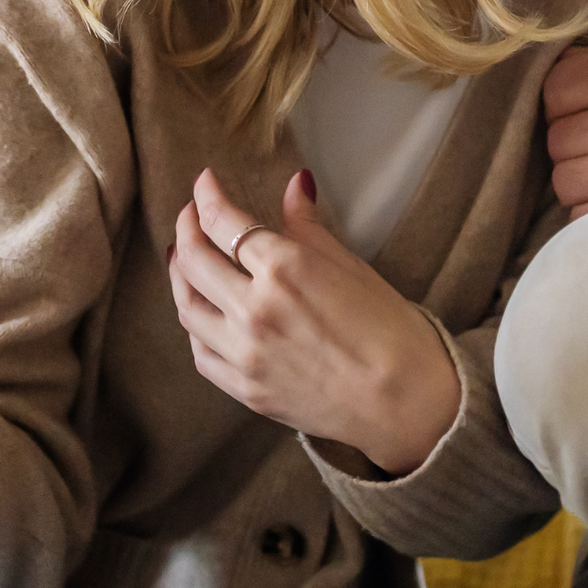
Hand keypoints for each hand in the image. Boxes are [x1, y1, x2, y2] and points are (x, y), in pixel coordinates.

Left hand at [169, 167, 461, 477]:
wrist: (407, 403)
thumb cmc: (391, 331)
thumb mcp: (351, 267)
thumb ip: (309, 227)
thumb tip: (296, 185)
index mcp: (285, 269)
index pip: (224, 222)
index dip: (207, 197)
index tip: (205, 183)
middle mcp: (255, 309)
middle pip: (194, 259)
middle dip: (187, 227)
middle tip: (190, 214)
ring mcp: (245, 353)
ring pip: (187, 306)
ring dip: (179, 275)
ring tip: (185, 258)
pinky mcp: (245, 389)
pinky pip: (200, 352)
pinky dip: (194, 325)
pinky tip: (201, 310)